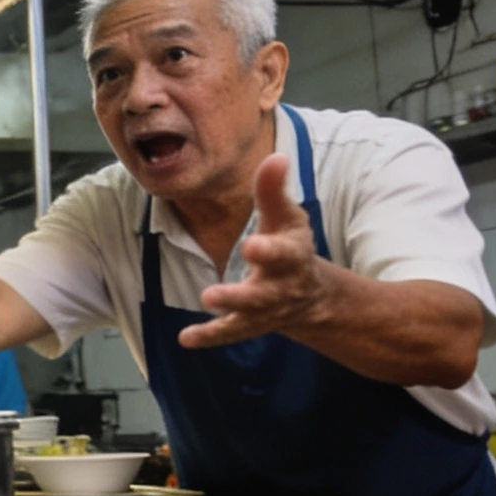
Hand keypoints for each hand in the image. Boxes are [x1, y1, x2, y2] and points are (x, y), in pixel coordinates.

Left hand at [179, 155, 330, 349]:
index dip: (268, 251)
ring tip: (205, 299)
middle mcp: (281, 287)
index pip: (283, 254)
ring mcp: (264, 310)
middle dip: (242, 293)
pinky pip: (229, 333)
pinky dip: (209, 337)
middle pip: (263, 294)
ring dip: (227, 310)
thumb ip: (274, 191)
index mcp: (292, 256)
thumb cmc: (290, 246)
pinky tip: (186, 338)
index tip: (251, 246)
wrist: (309, 295)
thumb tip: (275, 157)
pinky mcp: (248, 325)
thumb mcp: (285, 217)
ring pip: (246, 315)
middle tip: (216, 291)